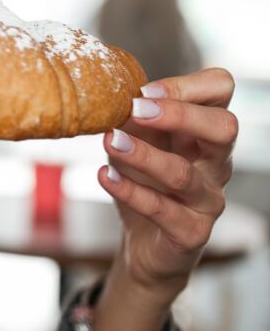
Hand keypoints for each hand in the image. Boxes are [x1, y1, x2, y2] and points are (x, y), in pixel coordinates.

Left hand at [94, 68, 236, 330]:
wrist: (143, 244)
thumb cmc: (144, 183)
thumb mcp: (136, 144)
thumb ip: (133, 120)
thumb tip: (115, 94)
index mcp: (204, 132)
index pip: (221, 91)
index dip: (188, 86)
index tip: (145, 91)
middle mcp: (216, 163)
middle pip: (224, 127)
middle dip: (180, 114)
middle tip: (136, 109)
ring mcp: (208, 199)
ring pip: (185, 174)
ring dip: (144, 155)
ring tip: (111, 142)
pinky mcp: (191, 232)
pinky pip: (163, 211)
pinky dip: (131, 192)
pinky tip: (105, 176)